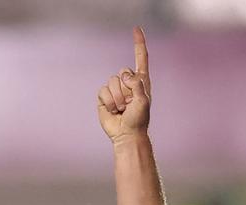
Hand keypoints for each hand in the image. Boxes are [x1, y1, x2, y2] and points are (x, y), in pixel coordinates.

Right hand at [97, 26, 150, 143]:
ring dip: (117, 98)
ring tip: (122, 109)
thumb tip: (124, 75)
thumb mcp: (143, 101)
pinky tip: (114, 111)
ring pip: (111, 82)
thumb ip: (137, 84)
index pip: (141, 58)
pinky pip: (103, 91)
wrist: (126, 135)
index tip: (136, 29)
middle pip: (122, 72)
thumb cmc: (138, 120)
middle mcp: (128, 83)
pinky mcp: (104, 97)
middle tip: (129, 104)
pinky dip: (109, 102)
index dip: (138, 43)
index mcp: (141, 81)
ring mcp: (116, 89)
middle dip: (125, 89)